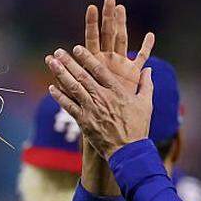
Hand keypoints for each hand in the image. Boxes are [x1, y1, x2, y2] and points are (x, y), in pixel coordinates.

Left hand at [45, 8, 155, 157]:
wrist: (128, 151)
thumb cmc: (138, 127)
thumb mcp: (146, 104)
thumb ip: (146, 84)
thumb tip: (149, 69)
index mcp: (117, 91)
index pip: (99, 70)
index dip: (87, 57)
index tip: (77, 48)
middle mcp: (102, 97)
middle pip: (82, 75)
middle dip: (69, 62)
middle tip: (57, 51)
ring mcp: (92, 110)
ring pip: (73, 88)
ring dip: (61, 74)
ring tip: (51, 63)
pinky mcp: (84, 122)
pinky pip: (69, 107)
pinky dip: (60, 97)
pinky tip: (52, 88)